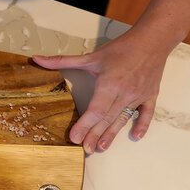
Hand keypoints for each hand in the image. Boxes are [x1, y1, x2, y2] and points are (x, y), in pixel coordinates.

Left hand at [32, 28, 170, 153]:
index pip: (96, 110)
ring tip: (101, 147)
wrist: (152, 40)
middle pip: (107, 118)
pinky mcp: (150, 95)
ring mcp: (139, 96)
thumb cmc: (121, 48)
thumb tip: (37, 59)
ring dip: (112, 134)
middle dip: (95, 134)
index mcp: (110, 84)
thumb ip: (63, 60)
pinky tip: (135, 136)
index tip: (75, 137)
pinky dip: (141, 125)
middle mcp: (125, 93)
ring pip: (123, 118)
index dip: (85, 125)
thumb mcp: (91, 56)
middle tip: (85, 149)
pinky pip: (146, 114)